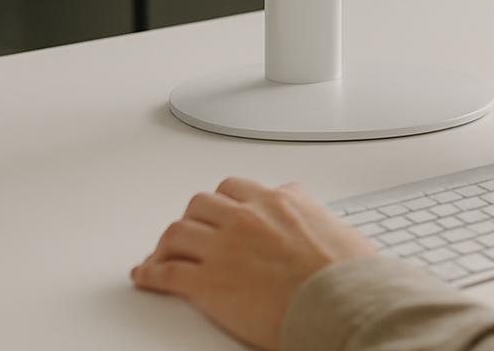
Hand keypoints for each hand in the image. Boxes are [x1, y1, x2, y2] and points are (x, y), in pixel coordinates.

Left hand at [132, 177, 375, 349]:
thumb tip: (310, 211)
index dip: (222, 201)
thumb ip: (312, 214)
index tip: (218, 210)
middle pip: (201, 204)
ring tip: (162, 254)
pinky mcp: (208, 283)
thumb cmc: (348, 277)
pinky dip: (151, 274)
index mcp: (278, 203)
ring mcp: (224, 249)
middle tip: (190, 232)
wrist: (342, 304)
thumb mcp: (338, 228)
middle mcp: (246, 218)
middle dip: (193, 218)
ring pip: (178, 233)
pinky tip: (145, 277)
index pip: (235, 187)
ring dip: (167, 244)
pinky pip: (167, 273)